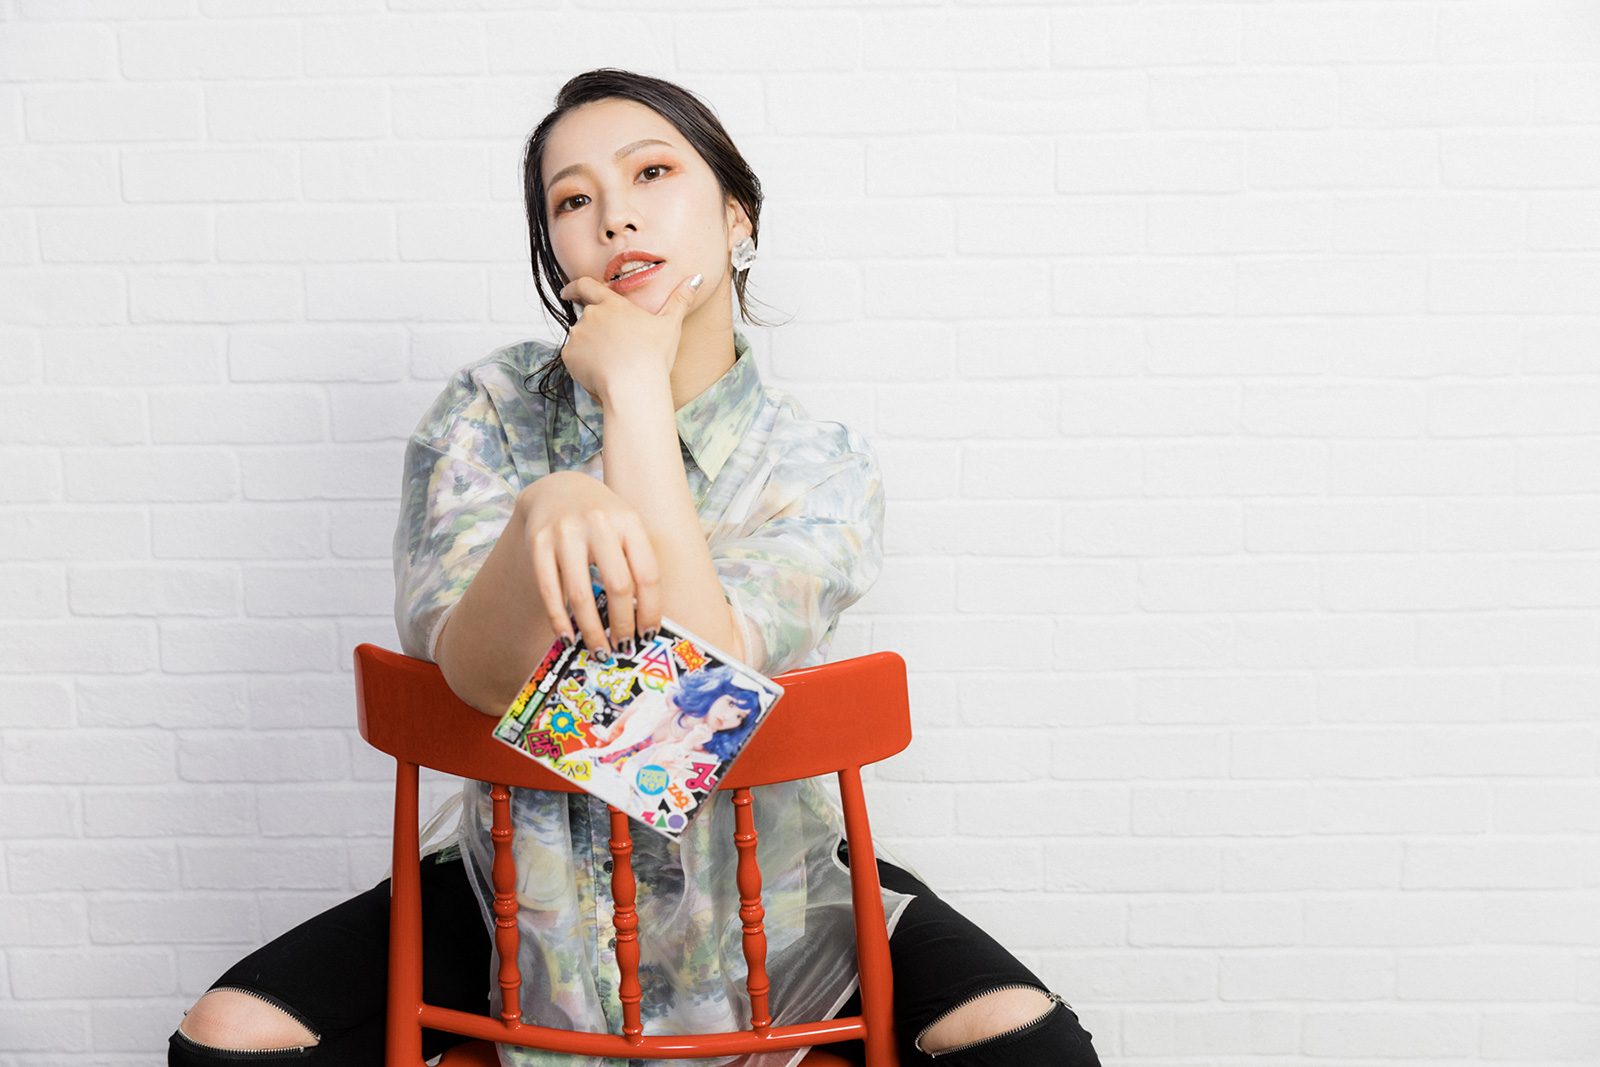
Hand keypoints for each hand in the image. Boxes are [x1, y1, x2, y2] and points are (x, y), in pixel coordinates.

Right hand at [518, 471, 661, 656]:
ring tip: (599, 650)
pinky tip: (568, 638)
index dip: (650, 610)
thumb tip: (641, 620)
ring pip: (581, 594)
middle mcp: (599, 523)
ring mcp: (565, 532)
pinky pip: (550, 590)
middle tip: (623, 648)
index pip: (647, 574)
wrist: (557, 488)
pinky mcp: (538, 543)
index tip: (648, 635)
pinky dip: (559, 620)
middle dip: (622, 625)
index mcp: (628, 521)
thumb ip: (635, 562)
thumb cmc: (601, 518)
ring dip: (591, 629)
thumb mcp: (625, 527)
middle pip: (618, 586)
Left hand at [555, 270, 703, 402]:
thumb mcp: (670, 325)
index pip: (586, 286)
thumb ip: (680, 300)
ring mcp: (578, 335)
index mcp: (613, 304)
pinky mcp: (569, 355)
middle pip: (587, 318)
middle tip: (613, 349)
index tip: (567, 292)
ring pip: (581, 339)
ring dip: (590, 348)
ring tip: (613, 365)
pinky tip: (601, 373)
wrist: (633, 386)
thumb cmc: (653, 356)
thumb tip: (697, 278)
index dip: (574, 288)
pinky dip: (583, 364)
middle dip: (595, 331)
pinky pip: (573, 357)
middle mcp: (591, 315)